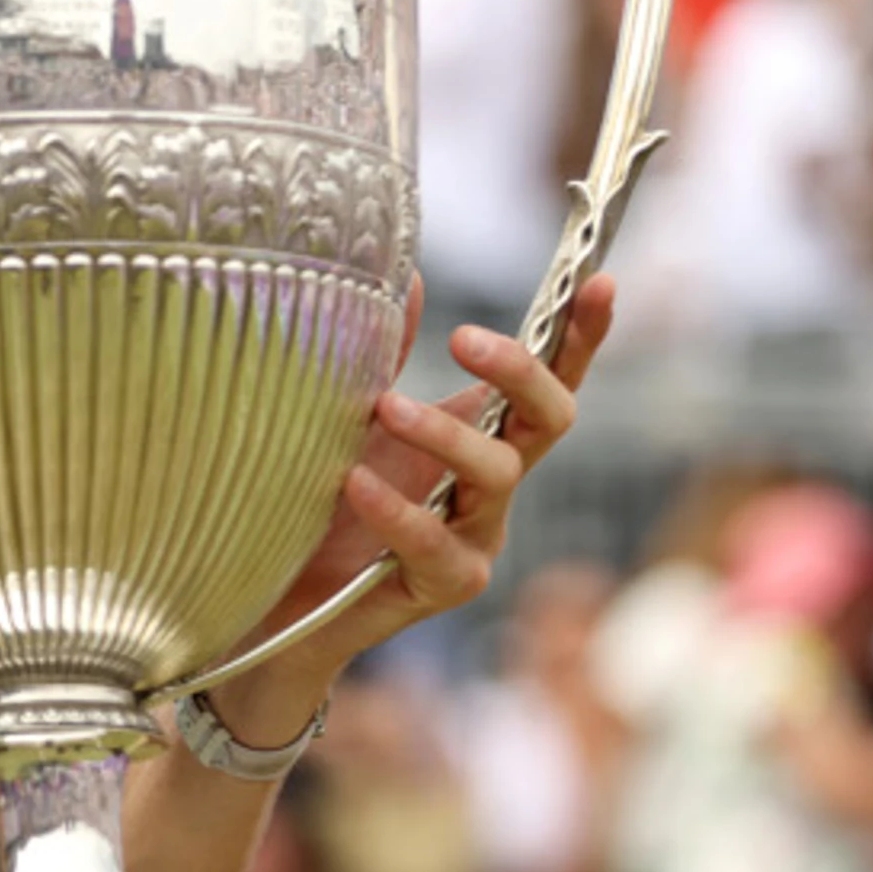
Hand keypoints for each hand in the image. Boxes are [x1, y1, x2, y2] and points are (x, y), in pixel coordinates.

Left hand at [208, 276, 617, 736]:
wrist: (275, 595)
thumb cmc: (324, 498)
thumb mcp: (352, 418)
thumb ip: (385, 354)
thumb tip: (406, 275)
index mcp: (481, 432)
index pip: (549, 378)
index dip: (582, 334)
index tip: (597, 280)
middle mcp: (492, 484)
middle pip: (550, 420)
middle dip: (522, 373)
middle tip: (465, 337)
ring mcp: (477, 536)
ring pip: (497, 475)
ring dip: (445, 435)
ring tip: (385, 408)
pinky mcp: (445, 585)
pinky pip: (437, 544)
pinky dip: (398, 510)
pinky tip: (356, 483)